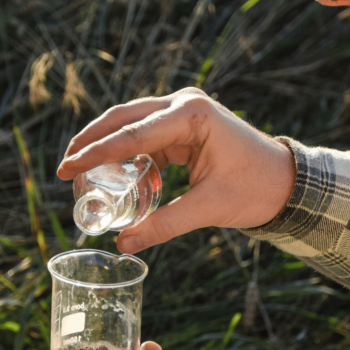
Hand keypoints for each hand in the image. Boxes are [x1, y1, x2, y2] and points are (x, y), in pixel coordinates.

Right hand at [57, 88, 294, 253]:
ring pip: (132, 122)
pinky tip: (112, 174)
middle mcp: (185, 103)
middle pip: (124, 117)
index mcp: (192, 115)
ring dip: (106, 144)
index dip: (94, 153)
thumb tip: (124, 245)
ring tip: (79, 171)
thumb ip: (165, 225)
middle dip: (91, 141)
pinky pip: (146, 134)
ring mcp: (185, 109)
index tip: (64, 168)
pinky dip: (127, 151)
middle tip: (62, 167)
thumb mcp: (209, 209)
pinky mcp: (185, 122)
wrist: (287, 180)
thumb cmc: (256, 189)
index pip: (131, 134)